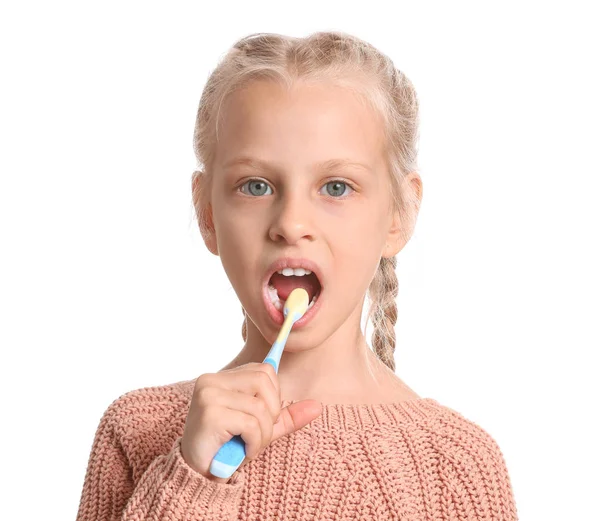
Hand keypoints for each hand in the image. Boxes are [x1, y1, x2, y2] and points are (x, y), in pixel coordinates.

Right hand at [181, 362, 321, 482]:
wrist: (197, 475)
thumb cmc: (227, 448)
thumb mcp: (260, 428)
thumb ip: (285, 416)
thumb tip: (318, 406)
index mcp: (221, 377)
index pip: (264, 370)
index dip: (274, 395)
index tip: (264, 417)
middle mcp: (212, 380)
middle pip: (265, 381)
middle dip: (272, 412)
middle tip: (258, 434)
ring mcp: (209, 395)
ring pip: (260, 406)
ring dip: (263, 433)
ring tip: (250, 445)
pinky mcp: (210, 414)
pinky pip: (251, 423)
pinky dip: (255, 442)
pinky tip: (243, 451)